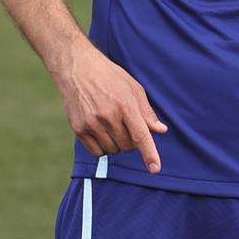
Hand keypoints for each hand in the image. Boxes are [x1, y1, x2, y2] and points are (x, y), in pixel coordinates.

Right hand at [52, 43, 167, 171]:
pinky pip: (97, 152)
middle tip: (126, 125)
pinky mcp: (79, 129)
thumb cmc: (110, 77)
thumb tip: (161, 130)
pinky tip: (101, 132)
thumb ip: (147, 112)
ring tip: (112, 125)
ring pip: (113, 150)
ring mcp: (92, 123)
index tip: (155, 169)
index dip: (149, 153)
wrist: (78, 68)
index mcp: (125, 104)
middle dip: (131, 141)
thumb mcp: (133, 88)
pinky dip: (103, 148)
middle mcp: (108, 116)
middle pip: (127, 146)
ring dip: (117, 144)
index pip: (140, 135)